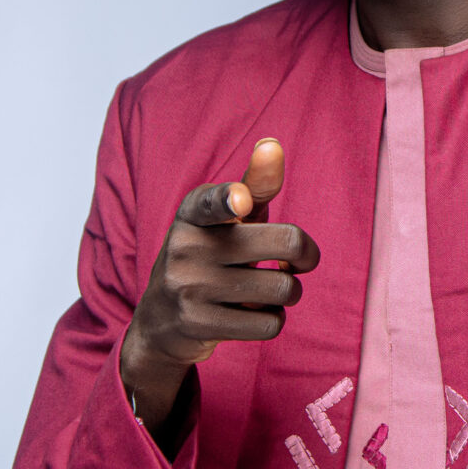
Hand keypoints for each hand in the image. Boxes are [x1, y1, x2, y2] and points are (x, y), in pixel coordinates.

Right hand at [119, 139, 320, 431]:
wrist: (162, 320)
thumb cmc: (211, 255)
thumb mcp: (228, 219)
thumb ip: (255, 184)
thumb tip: (272, 144)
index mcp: (194, 211)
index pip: (214, 201)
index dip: (232, 199)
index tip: (240, 202)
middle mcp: (186, 246)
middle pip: (287, 242)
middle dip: (305, 256)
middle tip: (297, 261)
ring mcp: (189, 287)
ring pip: (284, 288)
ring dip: (288, 292)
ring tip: (264, 288)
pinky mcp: (199, 324)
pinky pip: (270, 323)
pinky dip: (273, 318)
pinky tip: (250, 313)